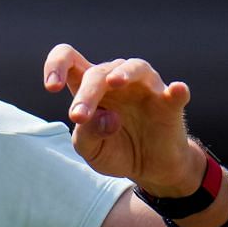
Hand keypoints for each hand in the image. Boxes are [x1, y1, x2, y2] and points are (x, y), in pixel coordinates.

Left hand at [43, 44, 206, 195]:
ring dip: (123, 73)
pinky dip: (176, 90)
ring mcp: (146, 88)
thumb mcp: (90, 149)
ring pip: (135, 67)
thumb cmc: (114, 149)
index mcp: (90, 88)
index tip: (51, 87)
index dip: (56, 65)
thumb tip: (106, 118)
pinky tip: (176, 90)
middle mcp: (117, 81)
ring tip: (113, 82)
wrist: (149, 167)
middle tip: (78, 116)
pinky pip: (176, 92)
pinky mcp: (170, 104)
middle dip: (86, 94)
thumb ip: (87, 135)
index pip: (69, 59)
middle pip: (97, 73)